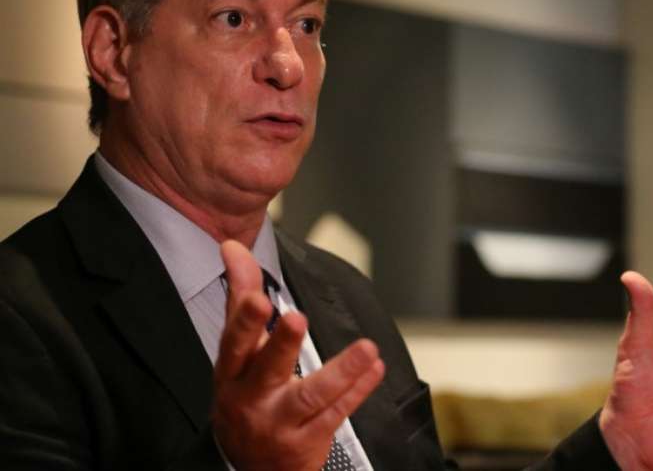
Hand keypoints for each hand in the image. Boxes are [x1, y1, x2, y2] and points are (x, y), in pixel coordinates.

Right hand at [211, 240, 384, 470]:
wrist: (248, 466)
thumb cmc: (244, 395)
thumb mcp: (237, 350)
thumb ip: (241, 296)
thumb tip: (233, 248)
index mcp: (232, 371)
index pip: (235, 341)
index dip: (244, 320)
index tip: (259, 298)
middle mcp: (252, 397)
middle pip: (268, 368)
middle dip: (282, 343)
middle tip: (296, 319)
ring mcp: (279, 422)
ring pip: (311, 396)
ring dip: (341, 371)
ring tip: (367, 350)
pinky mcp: (307, 441)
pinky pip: (336, 413)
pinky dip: (357, 390)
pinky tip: (374, 370)